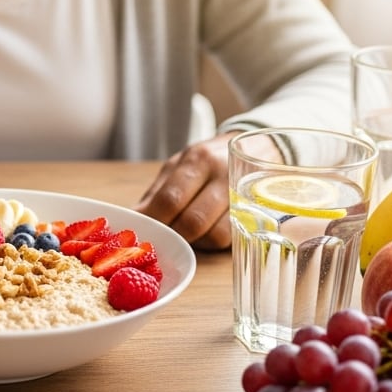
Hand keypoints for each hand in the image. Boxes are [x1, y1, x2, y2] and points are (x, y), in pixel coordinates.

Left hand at [135, 131, 280, 250]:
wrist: (257, 149)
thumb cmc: (208, 162)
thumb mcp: (180, 166)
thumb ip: (157, 193)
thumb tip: (133, 219)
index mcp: (199, 160)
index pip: (171, 199)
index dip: (155, 221)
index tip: (144, 230)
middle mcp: (223, 176)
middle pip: (193, 221)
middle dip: (174, 235)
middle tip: (165, 237)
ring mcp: (244, 197)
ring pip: (212, 235)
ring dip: (194, 241)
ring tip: (186, 232)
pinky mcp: (258, 216)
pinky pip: (227, 239)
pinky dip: (211, 242)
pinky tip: (205, 233)